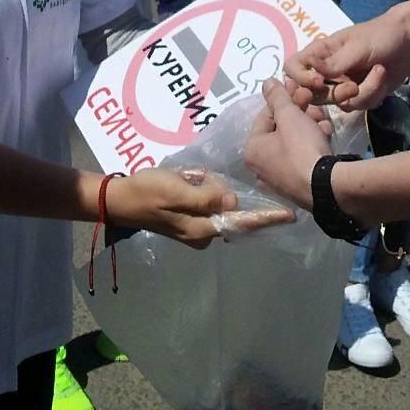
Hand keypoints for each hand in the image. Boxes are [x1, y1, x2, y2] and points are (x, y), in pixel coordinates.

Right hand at [105, 167, 291, 247]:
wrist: (120, 200)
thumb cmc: (147, 192)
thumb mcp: (176, 190)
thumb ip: (205, 197)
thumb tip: (234, 201)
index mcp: (202, 228)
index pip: (241, 223)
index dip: (266, 218)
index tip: (289, 215)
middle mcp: (203, 233)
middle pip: (233, 215)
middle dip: (233, 196)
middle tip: (207, 178)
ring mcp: (196, 228)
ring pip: (220, 207)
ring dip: (214, 190)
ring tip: (189, 177)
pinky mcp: (190, 219)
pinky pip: (208, 204)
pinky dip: (207, 191)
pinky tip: (190, 179)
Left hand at [243, 79, 337, 210]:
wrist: (327, 187)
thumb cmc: (301, 148)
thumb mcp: (290, 116)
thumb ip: (278, 97)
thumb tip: (266, 82)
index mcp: (252, 149)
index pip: (266, 114)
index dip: (285, 98)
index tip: (301, 89)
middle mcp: (261, 165)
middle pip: (281, 128)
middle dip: (300, 112)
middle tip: (314, 104)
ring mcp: (280, 178)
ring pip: (295, 141)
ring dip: (311, 126)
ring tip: (324, 122)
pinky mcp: (298, 185)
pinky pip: (303, 156)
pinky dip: (314, 144)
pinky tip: (327, 136)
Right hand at [285, 13, 409, 110]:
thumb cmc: (381, 36)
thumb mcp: (357, 47)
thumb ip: (334, 63)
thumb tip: (312, 71)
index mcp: (320, 52)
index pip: (292, 68)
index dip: (300, 79)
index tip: (319, 82)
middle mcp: (327, 70)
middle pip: (314, 94)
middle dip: (336, 94)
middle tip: (353, 86)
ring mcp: (343, 84)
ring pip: (339, 103)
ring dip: (363, 92)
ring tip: (378, 73)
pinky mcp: (360, 94)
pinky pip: (358, 106)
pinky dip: (373, 94)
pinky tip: (382, 79)